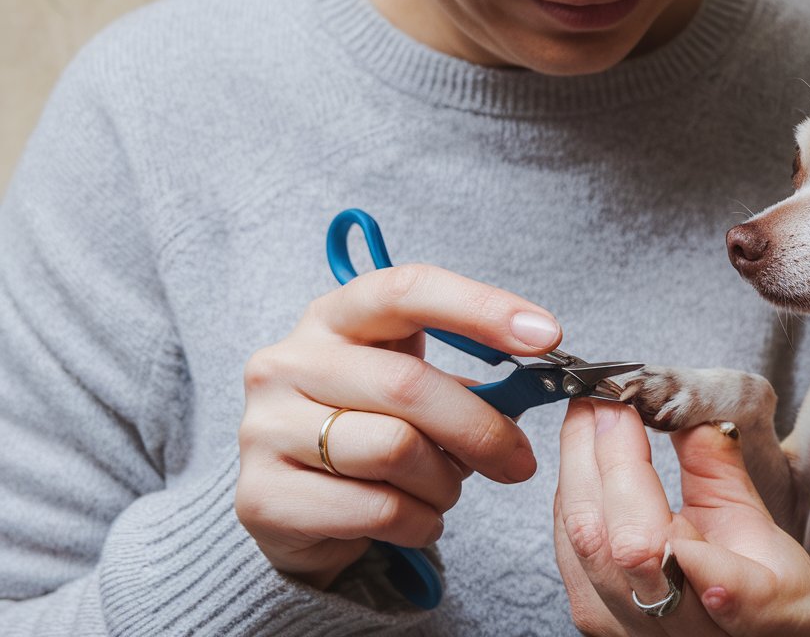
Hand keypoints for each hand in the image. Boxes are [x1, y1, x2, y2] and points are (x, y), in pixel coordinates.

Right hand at [236, 263, 561, 588]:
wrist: (295, 509)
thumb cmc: (370, 431)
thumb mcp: (415, 389)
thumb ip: (469, 378)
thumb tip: (540, 379)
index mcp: (333, 317)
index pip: (407, 290)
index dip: (481, 308)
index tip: (545, 334)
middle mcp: (288, 361)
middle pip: (409, 384)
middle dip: (482, 428)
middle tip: (520, 462)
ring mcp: (265, 427)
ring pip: (396, 450)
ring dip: (445, 483)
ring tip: (444, 490)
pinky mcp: (262, 496)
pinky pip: (378, 510)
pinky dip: (421, 522)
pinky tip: (418, 519)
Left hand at [554, 400, 809, 635]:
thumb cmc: (769, 598)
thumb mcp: (773, 538)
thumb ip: (726, 477)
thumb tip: (693, 418)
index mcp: (741, 611)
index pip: (679, 557)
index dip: (644, 491)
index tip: (634, 423)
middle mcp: (670, 629)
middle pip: (615, 541)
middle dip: (605, 455)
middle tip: (608, 397)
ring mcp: (622, 627)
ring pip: (581, 542)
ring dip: (579, 465)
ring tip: (590, 412)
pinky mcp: (593, 616)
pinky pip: (568, 546)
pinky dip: (573, 490)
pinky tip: (582, 455)